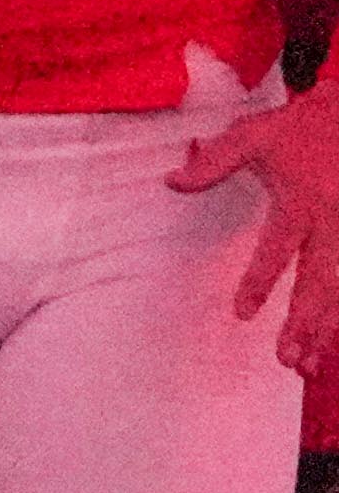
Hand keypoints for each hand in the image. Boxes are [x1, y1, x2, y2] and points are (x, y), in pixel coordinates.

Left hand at [172, 75, 338, 384]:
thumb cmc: (299, 127)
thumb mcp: (252, 135)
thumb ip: (212, 162)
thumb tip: (169, 182)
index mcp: (301, 203)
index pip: (277, 251)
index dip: (259, 282)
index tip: (242, 314)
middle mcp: (334, 224)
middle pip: (320, 282)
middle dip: (304, 322)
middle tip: (286, 358)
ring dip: (326, 327)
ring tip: (307, 364)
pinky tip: (332, 342)